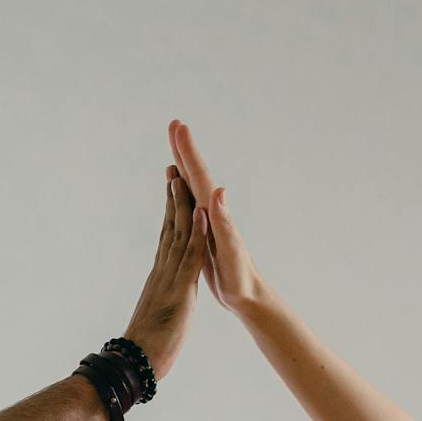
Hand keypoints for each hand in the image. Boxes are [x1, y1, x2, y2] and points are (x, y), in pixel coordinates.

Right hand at [120, 161, 208, 379]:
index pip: (165, 238)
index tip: (171, 189)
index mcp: (159, 278)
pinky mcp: (179, 291)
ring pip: (177, 234)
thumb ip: (156, 302)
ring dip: (181, 204)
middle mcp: (162, 272)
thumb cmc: (144, 350)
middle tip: (172, 167)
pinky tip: (200, 212)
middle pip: (169, 228)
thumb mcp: (154, 318)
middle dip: (172, 197)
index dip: (169, 213)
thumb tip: (154, 298)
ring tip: (182, 176)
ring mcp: (169, 279)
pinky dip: (196, 233)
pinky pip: (190, 257)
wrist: (135, 367)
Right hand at [169, 119, 263, 314]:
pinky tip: (180, 191)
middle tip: (174, 125)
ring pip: (191, 188)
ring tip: (174, 151)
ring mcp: (208, 222)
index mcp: (214, 213)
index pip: (199, 176)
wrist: (248, 295)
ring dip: (183, 167)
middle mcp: (211, 212)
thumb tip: (219, 191)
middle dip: (184, 150)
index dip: (187, 151)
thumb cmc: (240, 277)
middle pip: (195, 175)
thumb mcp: (231, 250)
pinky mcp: (204, 233)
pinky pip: (190, 206)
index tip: (178, 126)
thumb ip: (224, 221)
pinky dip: (183, 194)